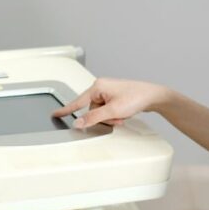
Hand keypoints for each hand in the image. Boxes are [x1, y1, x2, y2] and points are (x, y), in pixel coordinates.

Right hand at [51, 78, 171, 128]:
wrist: (153, 96)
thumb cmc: (136, 97)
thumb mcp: (113, 111)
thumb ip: (93, 118)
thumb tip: (78, 123)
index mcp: (97, 86)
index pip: (78, 102)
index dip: (66, 110)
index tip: (55, 114)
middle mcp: (102, 87)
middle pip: (92, 110)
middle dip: (104, 117)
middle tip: (117, 116)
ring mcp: (109, 92)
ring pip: (101, 112)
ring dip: (111, 117)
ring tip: (123, 114)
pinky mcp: (115, 96)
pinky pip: (108, 110)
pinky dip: (115, 115)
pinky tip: (124, 113)